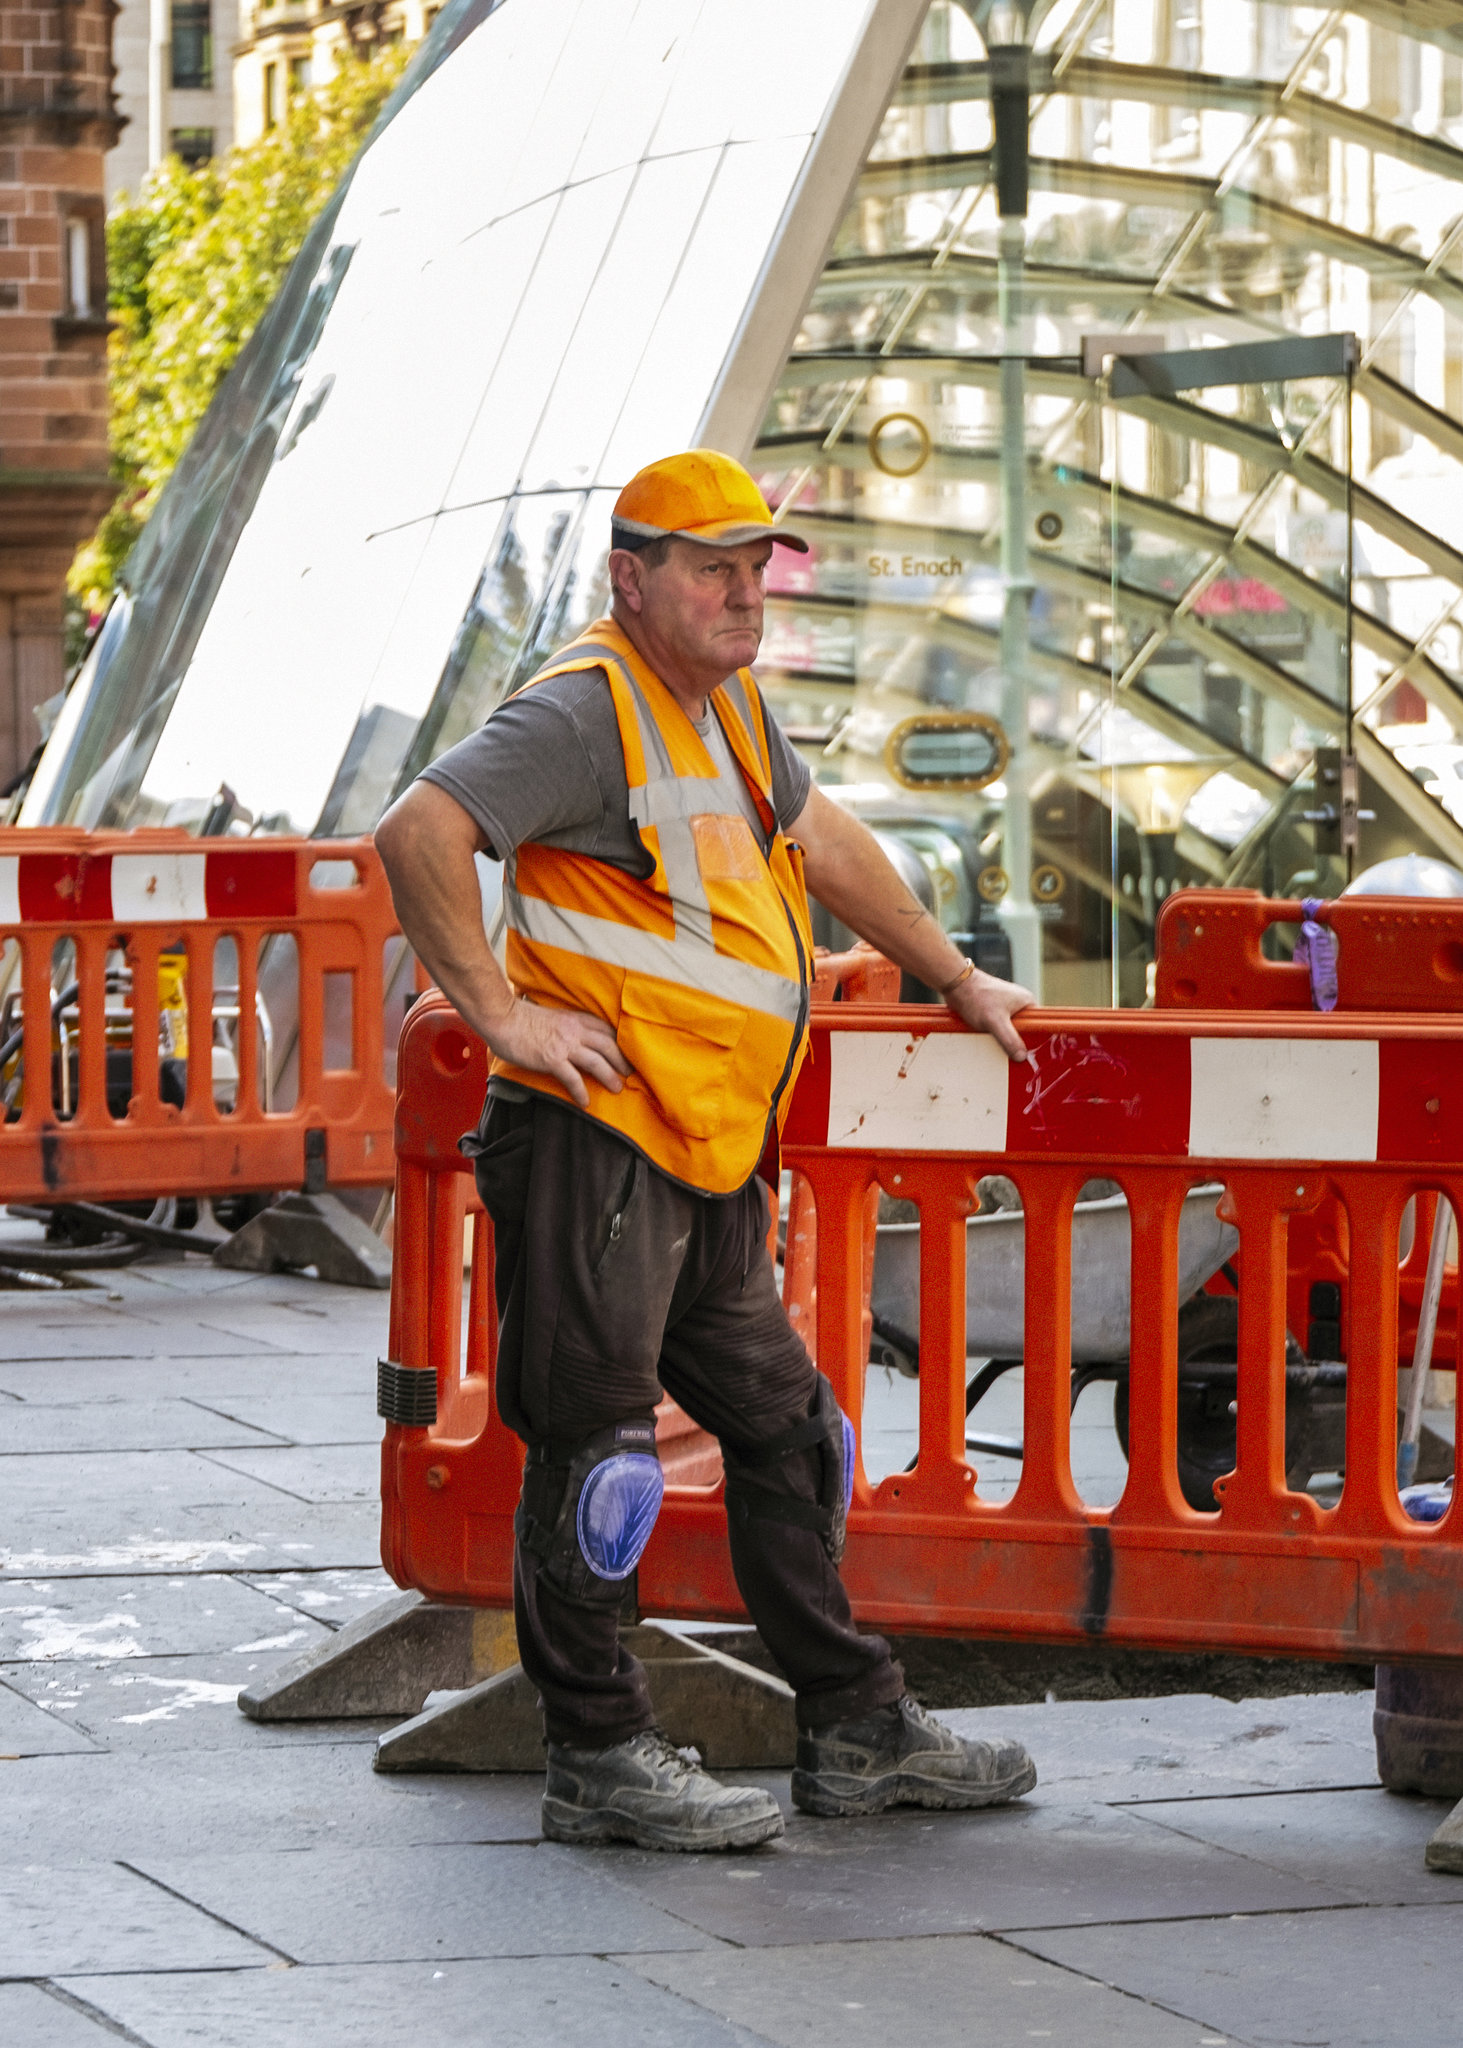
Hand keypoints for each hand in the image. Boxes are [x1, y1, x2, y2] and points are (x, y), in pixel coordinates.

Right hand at [483, 997, 631, 1108]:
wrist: (502, 1017)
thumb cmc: (519, 1016)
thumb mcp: (550, 1015)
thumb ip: (563, 1025)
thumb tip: (566, 1035)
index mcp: (574, 1018)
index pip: (605, 1029)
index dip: (618, 1041)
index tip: (625, 1051)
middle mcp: (574, 1031)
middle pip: (608, 1045)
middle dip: (622, 1060)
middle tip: (630, 1072)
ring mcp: (565, 1045)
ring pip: (597, 1062)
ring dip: (610, 1076)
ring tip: (617, 1088)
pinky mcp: (552, 1059)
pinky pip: (573, 1078)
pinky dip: (581, 1092)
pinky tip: (585, 1102)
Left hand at [945, 969, 1032, 1061]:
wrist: (956, 984)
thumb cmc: (977, 996)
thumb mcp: (995, 1021)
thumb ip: (1009, 1039)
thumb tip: (1021, 1056)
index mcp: (1027, 1002)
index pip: (1039, 1026)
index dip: (1034, 1041)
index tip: (1028, 1055)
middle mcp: (1019, 1004)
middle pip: (1023, 1031)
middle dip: (1015, 1041)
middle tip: (1008, 1053)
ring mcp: (1006, 1007)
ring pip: (1008, 1031)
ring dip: (1001, 1038)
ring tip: (993, 1042)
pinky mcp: (993, 1011)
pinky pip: (997, 1027)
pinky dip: (992, 1034)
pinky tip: (985, 1037)